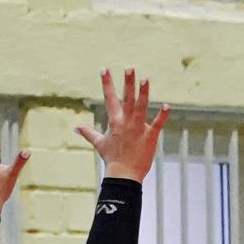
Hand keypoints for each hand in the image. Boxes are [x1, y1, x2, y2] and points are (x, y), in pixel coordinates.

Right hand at [76, 68, 169, 182]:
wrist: (123, 175)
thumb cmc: (112, 159)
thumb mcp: (99, 144)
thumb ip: (88, 133)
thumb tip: (76, 128)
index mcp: (114, 122)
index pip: (109, 98)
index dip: (106, 83)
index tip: (104, 69)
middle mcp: (126, 122)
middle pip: (127, 99)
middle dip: (128, 83)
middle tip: (129, 68)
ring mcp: (138, 129)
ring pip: (141, 107)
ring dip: (143, 93)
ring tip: (145, 79)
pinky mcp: (150, 137)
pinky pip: (157, 124)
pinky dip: (162, 116)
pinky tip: (167, 106)